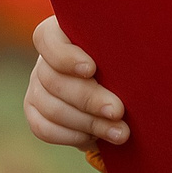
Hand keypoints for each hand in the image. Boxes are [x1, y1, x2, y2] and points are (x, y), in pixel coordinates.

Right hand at [26, 16, 128, 149]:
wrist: (123, 91)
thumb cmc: (130, 61)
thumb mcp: (126, 51)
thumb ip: (122, 51)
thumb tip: (135, 63)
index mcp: (63, 33)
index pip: (47, 38)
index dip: (66, 56)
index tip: (92, 69)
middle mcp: (45, 60)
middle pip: (54, 80)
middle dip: (89, 99)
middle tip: (118, 111)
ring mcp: (37, 86)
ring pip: (51, 108)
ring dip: (88, 123)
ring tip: (119, 133)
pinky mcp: (36, 111)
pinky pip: (43, 128)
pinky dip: (72, 136)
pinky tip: (95, 139)